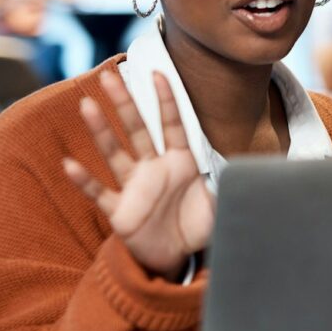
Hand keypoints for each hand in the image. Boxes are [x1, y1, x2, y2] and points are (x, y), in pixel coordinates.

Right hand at [62, 70, 214, 281]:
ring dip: (101, 131)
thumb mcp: (223, 202)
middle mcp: (154, 168)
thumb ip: (235, 184)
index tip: (159, 73)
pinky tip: (70, 165)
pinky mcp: (120, 211)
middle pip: (137, 129)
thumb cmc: (198, 225)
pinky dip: (85, 180)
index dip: (166, 100)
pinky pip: (100, 193)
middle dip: (125, 103)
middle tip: (109, 76)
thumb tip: (261, 171)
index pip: (172, 124)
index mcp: (180, 161)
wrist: (178, 257)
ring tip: (87, 106)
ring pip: (115, 153)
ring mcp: (134, 187)